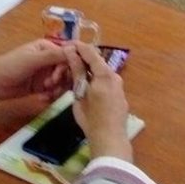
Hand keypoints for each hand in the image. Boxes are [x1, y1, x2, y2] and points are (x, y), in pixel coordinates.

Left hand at [0, 40, 72, 102]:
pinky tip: (43, 98)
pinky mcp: (42, 86)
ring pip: (62, 81)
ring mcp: (45, 73)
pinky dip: (52, 95)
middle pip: (67, 70)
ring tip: (48, 93)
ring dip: (58, 88)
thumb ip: (53, 56)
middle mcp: (49, 59)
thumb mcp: (33, 60)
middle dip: (61, 79)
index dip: (68, 66)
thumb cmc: (11, 66)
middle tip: (51, 85)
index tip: (59, 76)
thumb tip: (75, 50)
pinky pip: (54, 90)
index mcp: (47, 47)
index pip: (67, 55)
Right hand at [64, 44, 131, 161]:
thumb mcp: (80, 93)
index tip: (66, 43)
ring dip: (87, 71)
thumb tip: (71, 52)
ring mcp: (119, 87)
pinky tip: (84, 87)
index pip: (91, 53)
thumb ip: (78, 72)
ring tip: (71, 76)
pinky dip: (93, 81)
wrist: (109, 139)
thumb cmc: (91, 117)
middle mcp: (115, 77)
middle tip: (65, 62)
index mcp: (105, 74)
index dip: (78, 46)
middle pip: (97, 62)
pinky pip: (105, 83)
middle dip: (81, 60)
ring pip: (100, 73)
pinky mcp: (119, 97)